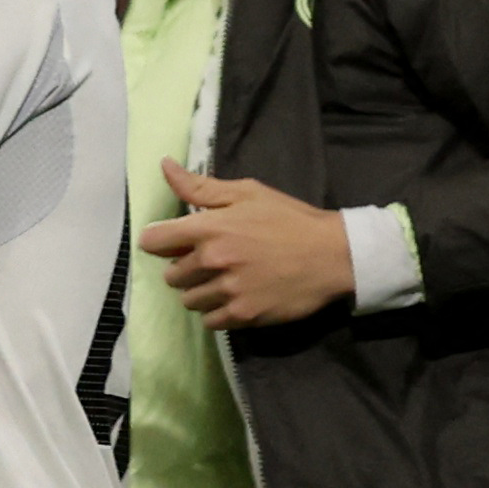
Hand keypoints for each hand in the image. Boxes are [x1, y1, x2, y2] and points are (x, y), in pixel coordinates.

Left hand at [142, 162, 357, 328]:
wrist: (335, 255)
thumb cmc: (290, 220)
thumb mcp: (248, 193)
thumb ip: (201, 187)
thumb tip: (165, 166)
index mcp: (210, 228)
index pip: (153, 241)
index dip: (161, 242)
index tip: (175, 243)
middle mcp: (213, 260)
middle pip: (171, 275)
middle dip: (186, 268)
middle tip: (214, 262)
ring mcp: (228, 290)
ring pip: (189, 300)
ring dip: (201, 293)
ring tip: (226, 281)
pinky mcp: (243, 315)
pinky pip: (210, 321)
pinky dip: (218, 312)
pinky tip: (236, 298)